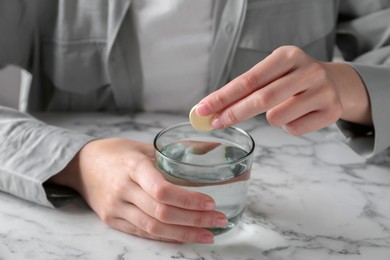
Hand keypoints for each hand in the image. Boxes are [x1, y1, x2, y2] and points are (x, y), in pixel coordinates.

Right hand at [49, 138, 227, 243]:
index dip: (188, 200)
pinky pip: (142, 233)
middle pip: (162, 213)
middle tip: (219, 221)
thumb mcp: (142, 147)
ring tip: (208, 234)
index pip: (162, 190)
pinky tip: (184, 237)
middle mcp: (123, 189)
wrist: (80, 165)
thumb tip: (208, 153)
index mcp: (133, 166)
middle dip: (194, 220)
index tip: (211, 203)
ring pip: (153, 228)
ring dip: (184, 234)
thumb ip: (171, 156)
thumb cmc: (115, 152)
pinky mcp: (112, 220)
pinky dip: (166, 236)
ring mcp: (116, 208)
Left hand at [196, 45, 371, 134]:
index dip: (223, 96)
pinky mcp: (332, 111)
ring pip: (278, 117)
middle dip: (234, 113)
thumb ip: (245, 89)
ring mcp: (323, 91)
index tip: (203, 109)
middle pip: (262, 99)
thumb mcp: (272, 74)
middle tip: (215, 123)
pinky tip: (299, 115)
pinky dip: (288, 127)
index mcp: (288, 56)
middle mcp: (308, 70)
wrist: (334, 83)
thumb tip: (212, 109)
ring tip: (282, 109)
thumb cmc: (292, 79)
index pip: (248, 80)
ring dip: (271, 119)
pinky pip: (294, 130)